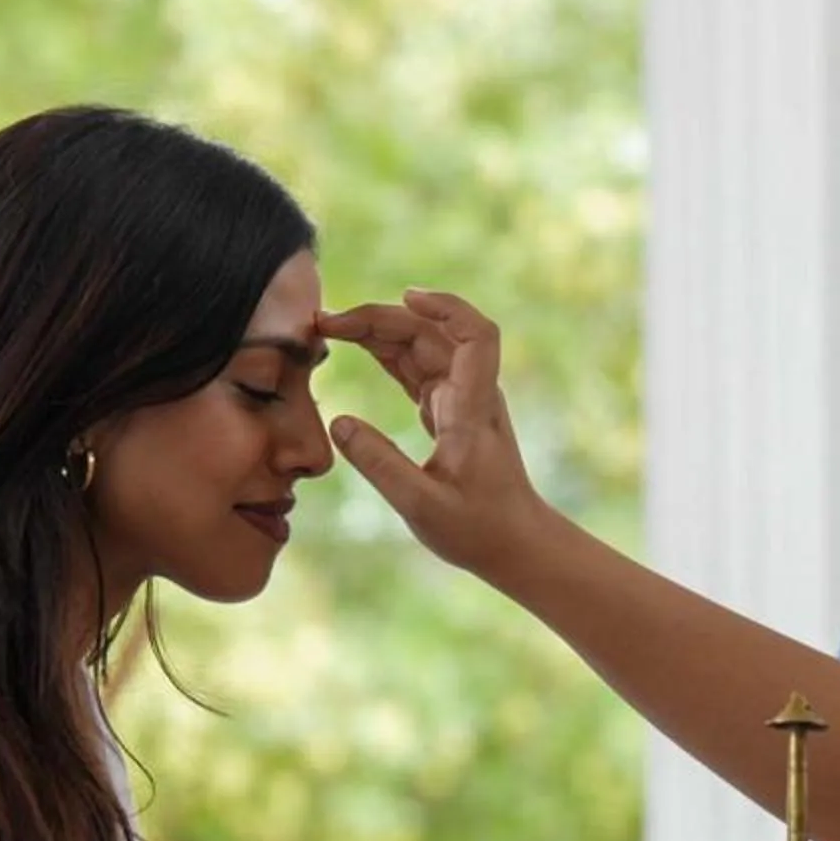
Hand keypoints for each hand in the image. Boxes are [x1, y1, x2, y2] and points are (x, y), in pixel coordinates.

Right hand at [320, 291, 552, 578]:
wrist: (515, 544)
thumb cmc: (478, 530)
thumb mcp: (421, 506)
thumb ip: (379, 464)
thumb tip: (337, 421)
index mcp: (472, 409)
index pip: (476, 336)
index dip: (446, 307)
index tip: (405, 296)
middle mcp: (471, 395)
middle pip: (431, 333)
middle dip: (380, 318)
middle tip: (324, 324)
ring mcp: (460, 401)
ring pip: (420, 348)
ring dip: (378, 332)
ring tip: (328, 329)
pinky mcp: (449, 412)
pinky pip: (417, 370)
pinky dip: (387, 354)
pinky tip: (357, 346)